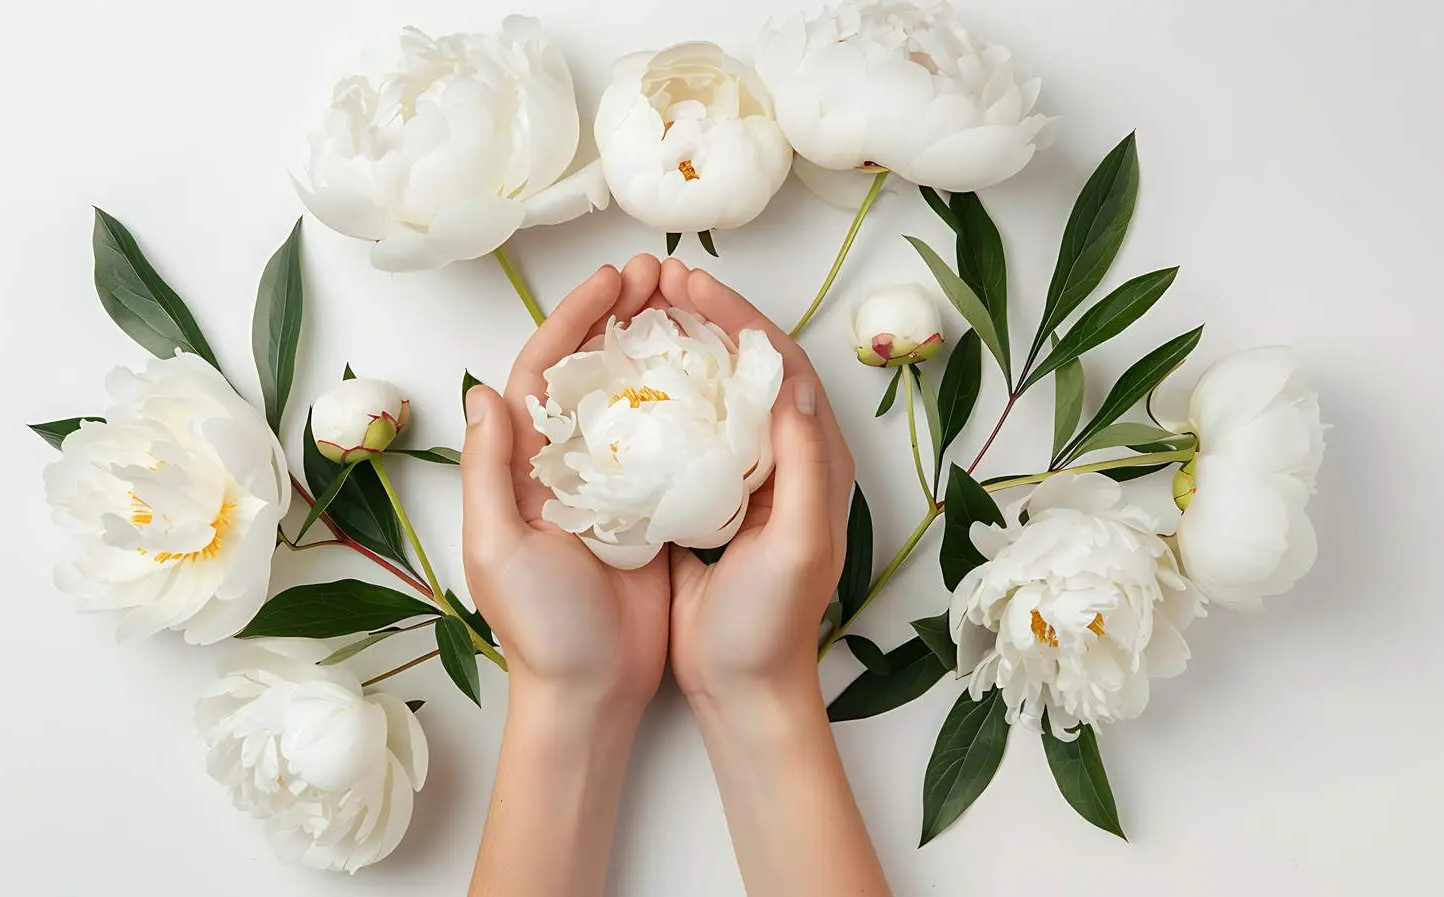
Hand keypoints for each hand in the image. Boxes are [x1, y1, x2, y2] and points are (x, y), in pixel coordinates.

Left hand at [460, 255, 669, 708]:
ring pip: (630, 397)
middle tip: (661, 274)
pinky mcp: (649, 509)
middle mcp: (564, 465)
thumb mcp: (499, 547)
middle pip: (589, 371)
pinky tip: (713, 374)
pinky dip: (683, 402)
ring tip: (690, 305)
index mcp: (523, 466)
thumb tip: (485, 392)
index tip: (615, 279)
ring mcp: (609, 484)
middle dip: (619, 316)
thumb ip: (491, 470)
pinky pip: (666, 442)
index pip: (545, 371)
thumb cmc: (540, 627)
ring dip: (654, 348)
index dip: (575, 319)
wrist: (591, 690)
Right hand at [657, 260, 856, 702]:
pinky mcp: (712, 500)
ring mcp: (747, 478)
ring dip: (685, 346)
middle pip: (749, 366)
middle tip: (660, 279)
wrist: (744, 687)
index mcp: (814, 462)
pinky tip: (629, 378)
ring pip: (718, 390)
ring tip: (642, 310)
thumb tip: (791, 383)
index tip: (690, 285)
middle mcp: (785, 459)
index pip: (780, 365)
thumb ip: (804, 464)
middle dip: (708, 316)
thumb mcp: (799, 543)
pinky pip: (691, 427)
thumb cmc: (771, 623)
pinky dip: (665, 393)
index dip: (738, 318)